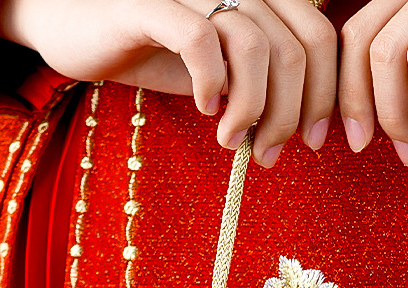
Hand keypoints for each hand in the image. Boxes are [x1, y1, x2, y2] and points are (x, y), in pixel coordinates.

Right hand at [0, 0, 337, 164]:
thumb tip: (310, 123)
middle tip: (270, 153)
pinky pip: (202, 41)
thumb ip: (268, 82)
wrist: (78, 28)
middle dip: (293, 114)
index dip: (328, 94)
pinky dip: (212, 84)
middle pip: (298, 48)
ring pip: (257, 48)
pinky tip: (206, 110)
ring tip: (232, 141)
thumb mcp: (224, 69)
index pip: (321, 38)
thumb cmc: (157, 50)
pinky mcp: (151, 4)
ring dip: (254, 110)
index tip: (316, 142)